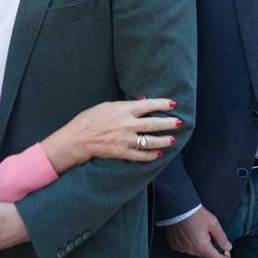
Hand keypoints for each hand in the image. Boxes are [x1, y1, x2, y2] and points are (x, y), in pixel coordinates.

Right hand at [40, 97, 179, 171]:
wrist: (78, 139)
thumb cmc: (89, 119)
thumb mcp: (106, 106)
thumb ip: (126, 105)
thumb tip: (143, 102)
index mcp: (123, 110)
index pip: (149, 105)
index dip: (163, 104)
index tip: (173, 104)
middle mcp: (127, 124)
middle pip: (154, 123)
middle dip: (169, 123)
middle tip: (179, 122)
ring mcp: (126, 140)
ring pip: (151, 141)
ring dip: (164, 140)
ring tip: (172, 139)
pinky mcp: (123, 153)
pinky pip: (142, 155)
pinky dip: (152, 155)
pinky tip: (158, 153)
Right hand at [165, 206, 230, 257]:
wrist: (178, 207)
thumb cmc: (196, 214)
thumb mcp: (213, 223)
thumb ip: (221, 237)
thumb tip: (228, 247)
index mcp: (202, 247)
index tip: (227, 257)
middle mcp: (191, 251)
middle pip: (204, 254)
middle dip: (208, 247)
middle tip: (208, 234)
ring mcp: (181, 248)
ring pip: (193, 251)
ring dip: (197, 245)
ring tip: (196, 232)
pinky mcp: (174, 244)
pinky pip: (183, 247)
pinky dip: (187, 243)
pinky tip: (187, 233)